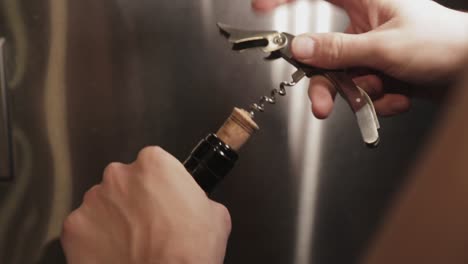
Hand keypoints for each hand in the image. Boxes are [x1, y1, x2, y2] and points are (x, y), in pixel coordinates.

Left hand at [61, 147, 230, 263]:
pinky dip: (95, 240)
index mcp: (153, 163)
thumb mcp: (215, 214)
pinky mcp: (74, 229)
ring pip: (102, 204)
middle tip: (148, 223)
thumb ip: (196, 198)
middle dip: (133, 198)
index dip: (159, 183)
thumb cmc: (189, 251)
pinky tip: (114, 253)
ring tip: (131, 242)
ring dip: (113, 218)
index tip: (162, 198)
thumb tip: (193, 204)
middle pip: (124, 181)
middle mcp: (118, 175)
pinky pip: (84, 229)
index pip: (152, 163)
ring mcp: (93, 202)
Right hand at [252, 0, 467, 117]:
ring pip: (342, 77)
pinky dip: (379, 98)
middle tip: (323, 104)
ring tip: (380, 96)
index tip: (262, 7)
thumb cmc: (444, 43)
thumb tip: (301, 47)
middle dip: (327, 83)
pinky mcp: (379, 72)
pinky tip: (401, 93)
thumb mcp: (385, 47)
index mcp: (366, 1)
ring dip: (360, 94)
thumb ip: (338, 50)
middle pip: (323, 53)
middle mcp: (364, 26)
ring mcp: (371, 51)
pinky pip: (362, 90)